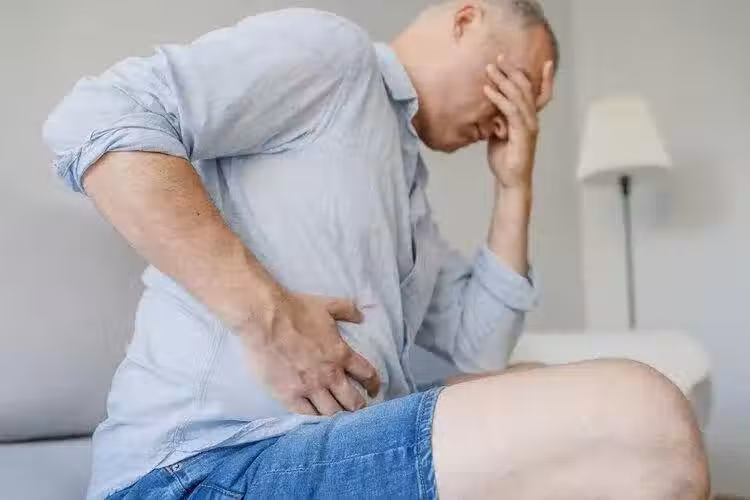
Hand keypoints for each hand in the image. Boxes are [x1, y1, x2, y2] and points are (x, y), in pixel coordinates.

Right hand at [241, 289, 380, 416]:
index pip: (366, 374)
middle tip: (356, 410)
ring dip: (337, 416)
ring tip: (338, 419)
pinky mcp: (289, 395)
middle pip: (352, 401)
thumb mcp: (327, 305)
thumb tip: (361, 316)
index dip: (373, 384)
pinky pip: (307, 415)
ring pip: (331, 413)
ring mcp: (309, 387)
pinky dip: (314, 419)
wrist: (264, 318)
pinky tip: (316, 420)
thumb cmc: (295, 310)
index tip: (373, 390)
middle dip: (357, 407)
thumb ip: (347, 310)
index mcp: (340, 354)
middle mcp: (329, 375)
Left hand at [484, 55, 553, 189]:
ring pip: (517, 96)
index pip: (541, 94)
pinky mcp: (521, 133)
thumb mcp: (500, 134)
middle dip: (513, 71)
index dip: (545, 79)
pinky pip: (510, 111)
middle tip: (499, 57)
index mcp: (530, 119)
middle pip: (526, 89)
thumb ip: (499, 119)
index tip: (545, 62)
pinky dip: (498, 98)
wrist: (510, 180)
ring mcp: (529, 126)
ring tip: (489, 68)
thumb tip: (491, 107)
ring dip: (502, 81)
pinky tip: (488, 90)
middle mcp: (533, 119)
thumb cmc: (505, 159)